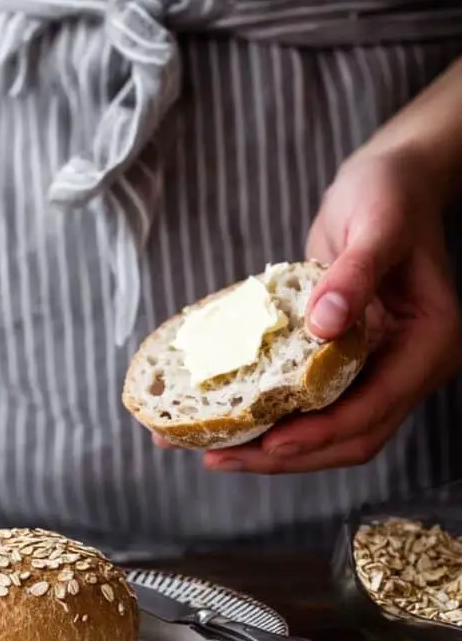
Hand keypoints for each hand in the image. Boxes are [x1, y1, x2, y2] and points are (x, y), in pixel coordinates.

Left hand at [200, 147, 461, 473]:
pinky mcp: (348, 364)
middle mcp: (408, 368)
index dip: (322, 431)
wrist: (389, 182)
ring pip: (329, 429)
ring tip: (211, 450)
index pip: (376, 408)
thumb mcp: (376, 224)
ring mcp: (379, 369)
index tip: (270, 440)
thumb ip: (354, 274)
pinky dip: (273, 415)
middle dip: (287, 454)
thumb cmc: (389, 196)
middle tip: (219, 457)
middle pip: (350, 436)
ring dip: (273, 446)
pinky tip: (228, 417)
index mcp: (430, 344)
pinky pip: (312, 403)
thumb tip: (324, 324)